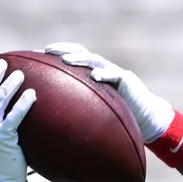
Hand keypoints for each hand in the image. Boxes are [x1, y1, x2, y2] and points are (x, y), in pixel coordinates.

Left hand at [42, 42, 173, 142]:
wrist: (145, 121)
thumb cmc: (117, 120)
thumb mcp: (93, 115)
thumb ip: (77, 115)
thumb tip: (51, 131)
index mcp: (91, 76)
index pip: (71, 60)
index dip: (55, 56)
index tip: (36, 55)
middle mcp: (101, 70)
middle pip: (80, 54)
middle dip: (63, 50)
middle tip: (46, 50)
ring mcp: (114, 73)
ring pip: (95, 61)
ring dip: (80, 59)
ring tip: (67, 60)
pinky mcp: (128, 80)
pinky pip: (115, 75)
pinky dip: (105, 74)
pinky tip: (95, 76)